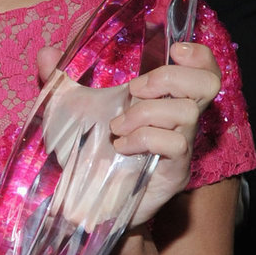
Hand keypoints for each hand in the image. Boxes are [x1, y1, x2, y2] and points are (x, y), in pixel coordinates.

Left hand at [35, 41, 219, 228]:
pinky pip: (175, 143)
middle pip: (208, 83)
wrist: (86, 203)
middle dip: (171, 77)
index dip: (198, 55)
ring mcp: (180, 145)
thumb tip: (47, 53)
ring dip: (146, 112)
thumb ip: (59, 79)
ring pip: (186, 111)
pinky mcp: (175, 170)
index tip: (172, 51)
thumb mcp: (68, 111)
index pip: (202, 69)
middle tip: (135, 90)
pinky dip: (145, 138)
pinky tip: (121, 148)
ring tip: (116, 128)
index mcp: (162, 99)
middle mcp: (178, 119)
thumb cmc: (85, 154)